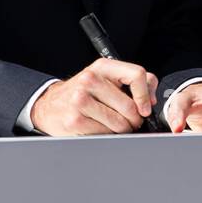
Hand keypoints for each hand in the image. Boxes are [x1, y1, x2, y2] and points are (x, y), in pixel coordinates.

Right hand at [31, 58, 158, 135]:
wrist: (49, 105)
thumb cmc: (83, 92)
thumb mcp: (106, 78)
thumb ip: (133, 82)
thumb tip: (152, 99)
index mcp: (102, 67)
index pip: (136, 74)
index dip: (146, 95)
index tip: (146, 108)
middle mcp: (90, 80)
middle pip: (129, 106)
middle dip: (136, 119)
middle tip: (133, 122)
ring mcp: (80, 100)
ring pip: (119, 123)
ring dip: (123, 129)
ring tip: (117, 126)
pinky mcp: (75, 120)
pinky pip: (104, 133)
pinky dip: (108, 135)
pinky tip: (101, 128)